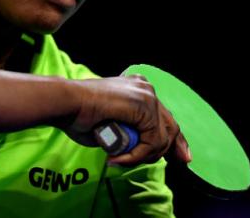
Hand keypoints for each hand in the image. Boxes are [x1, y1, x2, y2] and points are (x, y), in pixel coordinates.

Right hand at [54, 74, 190, 166]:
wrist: (68, 103)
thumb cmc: (78, 115)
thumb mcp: (109, 126)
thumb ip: (126, 133)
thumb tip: (136, 148)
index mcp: (137, 89)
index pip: (163, 117)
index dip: (174, 138)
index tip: (182, 155)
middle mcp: (146, 89)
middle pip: (171, 124)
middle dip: (176, 148)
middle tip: (181, 162)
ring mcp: (147, 96)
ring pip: (161, 137)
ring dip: (142, 156)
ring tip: (119, 159)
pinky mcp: (144, 106)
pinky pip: (152, 141)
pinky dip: (137, 155)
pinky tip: (119, 157)